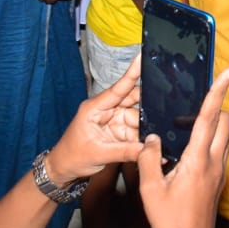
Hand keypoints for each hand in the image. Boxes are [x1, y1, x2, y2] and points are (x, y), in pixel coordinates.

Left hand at [44, 56, 147, 183]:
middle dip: (147, 106)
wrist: (63, 170)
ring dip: (145, 127)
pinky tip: (149, 142)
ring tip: (154, 137)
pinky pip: (135, 130)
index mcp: (95, 108)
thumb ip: (125, 151)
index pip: (118, 88)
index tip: (143, 58)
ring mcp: (113, 120)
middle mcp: (106, 110)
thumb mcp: (98, 154)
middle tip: (164, 109)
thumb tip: (149, 149)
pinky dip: (142, 136)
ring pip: (137, 117)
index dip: (132, 73)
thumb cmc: (72, 157)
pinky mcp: (118, 131)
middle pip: (132, 101)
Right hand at [139, 68, 228, 227]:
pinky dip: (211, 142)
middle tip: (191, 109)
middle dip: (214, 108)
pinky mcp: (220, 181)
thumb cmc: (169, 222)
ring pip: (225, 137)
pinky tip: (190, 152)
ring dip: (212, 126)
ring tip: (186, 129)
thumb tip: (152, 138)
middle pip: (224, 122)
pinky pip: (221, 151)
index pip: (209, 117)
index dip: (218, 91)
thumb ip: (149, 158)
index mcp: (198, 160)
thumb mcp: (149, 189)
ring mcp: (220, 172)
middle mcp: (215, 162)